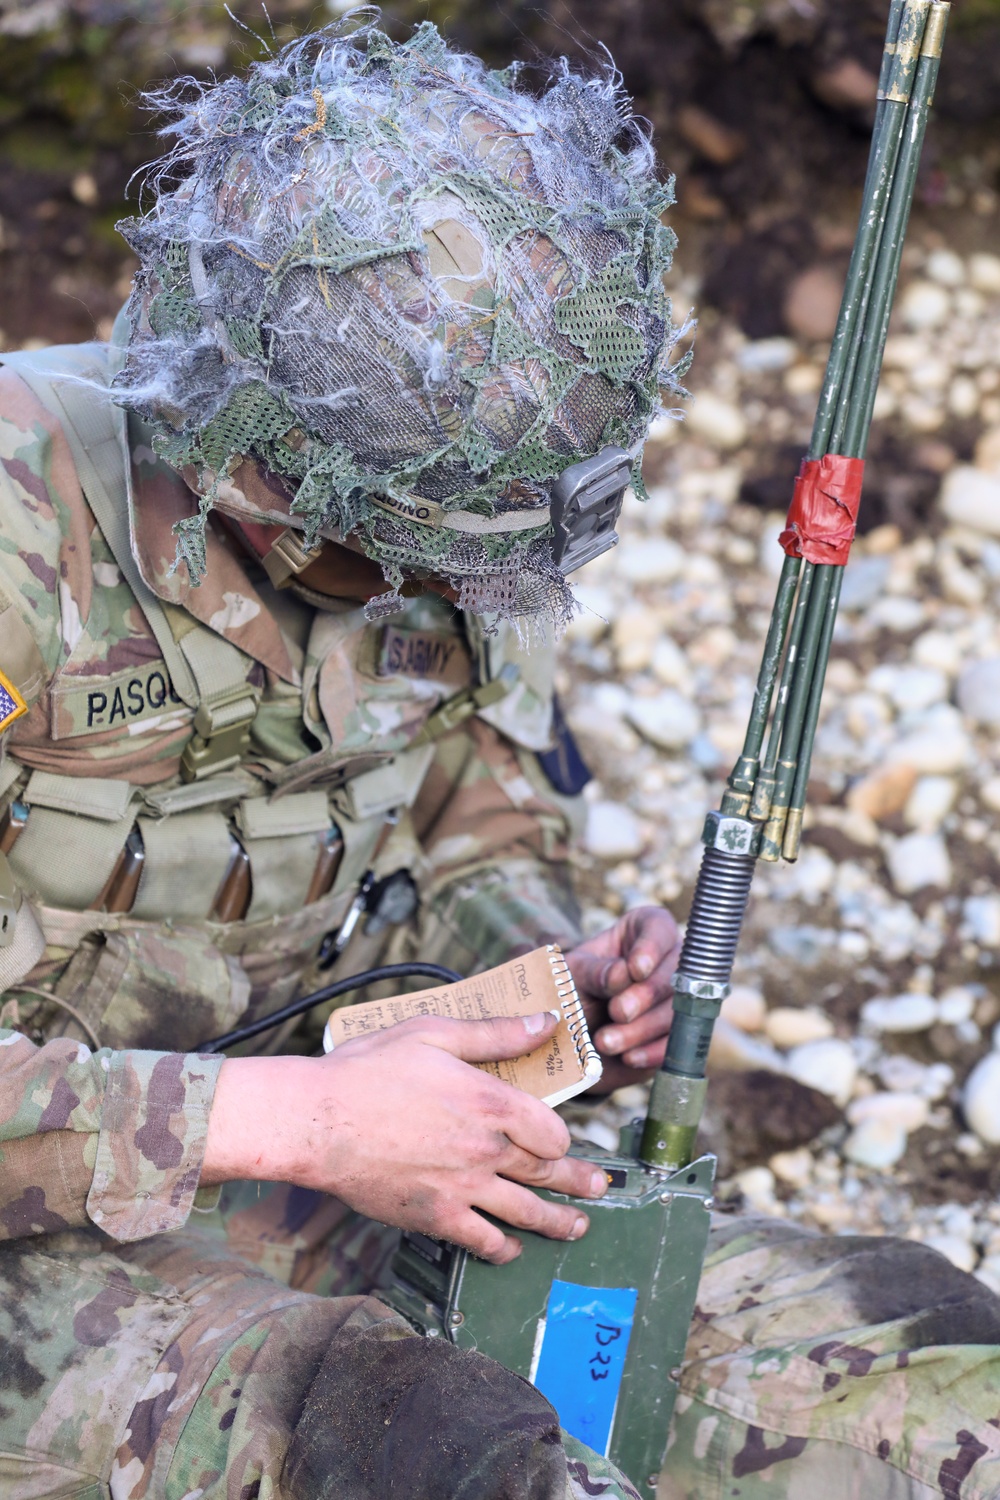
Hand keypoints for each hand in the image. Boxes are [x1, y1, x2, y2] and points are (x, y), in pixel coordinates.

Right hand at [202, 1011, 608, 1263]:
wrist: (316, 1121)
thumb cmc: (368, 1070)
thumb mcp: (435, 1033)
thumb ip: (496, 1033)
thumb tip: (546, 1021)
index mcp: (490, 1102)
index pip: (551, 1130)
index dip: (562, 1136)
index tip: (563, 1139)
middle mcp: (485, 1149)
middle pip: (548, 1173)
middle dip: (579, 1183)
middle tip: (598, 1188)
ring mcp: (462, 1187)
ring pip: (525, 1213)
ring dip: (557, 1222)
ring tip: (577, 1227)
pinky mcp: (434, 1216)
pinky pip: (482, 1241)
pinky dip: (503, 1249)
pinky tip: (511, 1250)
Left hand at [565, 906, 680, 1092]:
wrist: (567, 1037)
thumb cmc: (570, 991)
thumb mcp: (573, 975)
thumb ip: (595, 972)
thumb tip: (623, 974)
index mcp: (642, 932)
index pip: (659, 928)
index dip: (652, 947)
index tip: (636, 969)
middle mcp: (667, 962)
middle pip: (674, 973)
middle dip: (646, 995)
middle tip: (618, 1012)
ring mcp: (676, 1001)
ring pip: (677, 1011)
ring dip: (643, 1028)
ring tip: (606, 1041)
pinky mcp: (674, 1036)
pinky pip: (677, 1044)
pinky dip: (653, 1052)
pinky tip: (629, 1057)